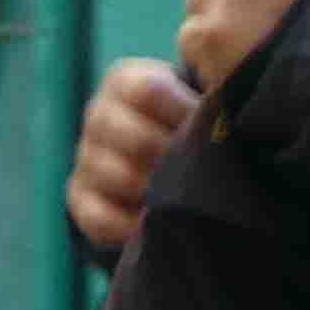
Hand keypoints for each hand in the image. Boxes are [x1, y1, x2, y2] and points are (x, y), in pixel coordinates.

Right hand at [66, 60, 201, 253]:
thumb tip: (229, 104)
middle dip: (176, 159)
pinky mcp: (80, 196)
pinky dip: (129, 227)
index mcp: (127, 82)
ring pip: (118, 177)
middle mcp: (100, 115)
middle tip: (206, 171)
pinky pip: (98, 216)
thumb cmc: (199, 123)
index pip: (148, 91)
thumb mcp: (206, 99)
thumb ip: (215, 96)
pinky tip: (156, 226)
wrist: (175, 163)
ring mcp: (87, 157)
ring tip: (187, 199)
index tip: (214, 129)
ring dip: (158, 193)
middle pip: (135, 139)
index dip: (186, 113)